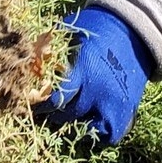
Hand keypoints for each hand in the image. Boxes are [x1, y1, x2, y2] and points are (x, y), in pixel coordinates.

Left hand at [32, 6, 152, 145]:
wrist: (132, 30)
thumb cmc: (95, 28)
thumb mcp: (69, 32)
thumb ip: (50, 48)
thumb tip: (29, 62)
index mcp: (82, 69)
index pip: (57, 98)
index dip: (43, 105)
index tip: (34, 104)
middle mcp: (97, 89)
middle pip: (67, 113)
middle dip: (54, 113)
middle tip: (46, 110)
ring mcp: (113, 102)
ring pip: (85, 125)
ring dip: (72, 121)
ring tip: (65, 113)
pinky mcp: (126, 109)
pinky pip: (108, 134)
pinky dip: (97, 132)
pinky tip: (88, 120)